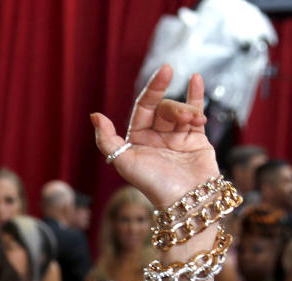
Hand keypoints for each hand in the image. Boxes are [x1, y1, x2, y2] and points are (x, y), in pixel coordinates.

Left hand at [92, 65, 218, 207]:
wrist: (185, 198)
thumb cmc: (152, 182)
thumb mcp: (123, 161)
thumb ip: (107, 139)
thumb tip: (94, 115)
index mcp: (137, 140)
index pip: (144, 107)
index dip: (153, 88)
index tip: (165, 71)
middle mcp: (155, 138)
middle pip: (164, 109)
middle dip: (174, 109)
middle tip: (183, 117)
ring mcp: (176, 138)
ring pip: (181, 111)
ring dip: (188, 112)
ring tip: (194, 123)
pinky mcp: (195, 140)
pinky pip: (196, 113)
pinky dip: (196, 97)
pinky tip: (196, 79)